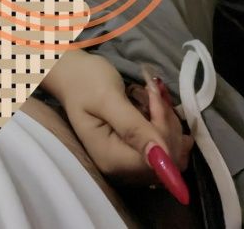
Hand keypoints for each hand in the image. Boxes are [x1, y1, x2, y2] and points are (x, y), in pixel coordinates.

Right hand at [50, 52, 192, 196]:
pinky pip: (164, 144)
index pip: (156, 160)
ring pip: (170, 150)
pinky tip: (153, 105)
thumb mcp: (108, 99)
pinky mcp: (135, 151)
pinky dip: (164, 122)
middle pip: (167, 158)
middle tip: (152, 91)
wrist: (73, 74)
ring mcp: (129, 161)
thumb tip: (160, 156)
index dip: (163, 130)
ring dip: (166, 119)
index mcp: (111, 159)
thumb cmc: (85, 82)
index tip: (154, 97)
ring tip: (149, 95)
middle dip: (166, 122)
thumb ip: (132, 127)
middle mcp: (122, 168)